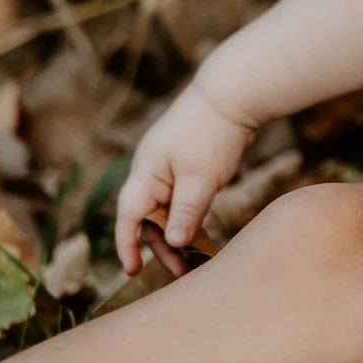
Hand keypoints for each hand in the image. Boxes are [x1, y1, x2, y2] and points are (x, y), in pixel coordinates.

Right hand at [113, 86, 252, 273]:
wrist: (235, 91)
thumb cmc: (214, 133)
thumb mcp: (201, 179)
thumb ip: (185, 213)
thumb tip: (171, 244)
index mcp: (145, 172)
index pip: (128, 216)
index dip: (127, 245)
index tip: (133, 271)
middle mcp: (151, 169)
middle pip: (148, 216)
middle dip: (161, 245)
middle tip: (181, 271)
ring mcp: (169, 164)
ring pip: (166, 207)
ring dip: (177, 232)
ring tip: (194, 260)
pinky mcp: (188, 161)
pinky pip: (181, 196)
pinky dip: (188, 215)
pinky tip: (202, 233)